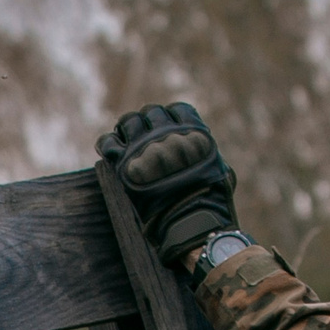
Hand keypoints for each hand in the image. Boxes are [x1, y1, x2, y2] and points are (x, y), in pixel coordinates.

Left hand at [96, 102, 238, 267]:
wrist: (188, 219)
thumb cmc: (210, 200)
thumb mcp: (222, 171)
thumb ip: (212, 157)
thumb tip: (211, 156)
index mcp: (191, 131)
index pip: (178, 110)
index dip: (173, 117)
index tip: (170, 128)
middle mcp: (166, 133)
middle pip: (151, 113)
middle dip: (149, 122)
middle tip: (146, 135)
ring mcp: (143, 145)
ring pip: (128, 122)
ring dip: (128, 128)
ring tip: (127, 140)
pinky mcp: (124, 163)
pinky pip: (108, 142)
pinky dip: (108, 143)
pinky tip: (111, 149)